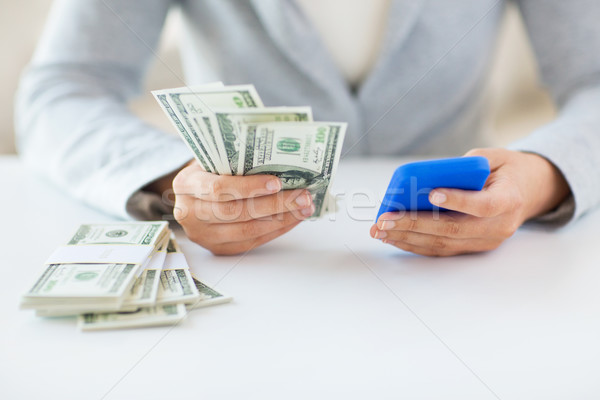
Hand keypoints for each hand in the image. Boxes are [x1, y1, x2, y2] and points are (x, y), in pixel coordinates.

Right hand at [171, 162, 313, 254]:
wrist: (194, 192)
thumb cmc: (210, 170)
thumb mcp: (215, 158)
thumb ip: (236, 160)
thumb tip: (281, 160)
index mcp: (186, 184)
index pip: (218, 188)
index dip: (249, 187)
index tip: (277, 182)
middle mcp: (189, 213)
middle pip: (235, 212)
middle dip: (274, 204)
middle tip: (302, 195)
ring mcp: (203, 235)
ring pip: (247, 230)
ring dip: (281, 219)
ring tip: (304, 207)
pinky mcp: (218, 248)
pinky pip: (252, 241)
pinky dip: (276, 230)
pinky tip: (293, 219)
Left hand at [370, 148, 569, 255]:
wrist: (528, 192)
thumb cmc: (507, 170)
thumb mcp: (495, 157)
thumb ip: (467, 165)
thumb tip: (429, 177)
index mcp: (509, 200)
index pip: (482, 206)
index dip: (457, 201)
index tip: (431, 194)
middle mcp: (499, 227)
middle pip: (453, 230)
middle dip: (414, 225)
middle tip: (384, 220)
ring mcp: (486, 241)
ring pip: (443, 244)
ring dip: (407, 238)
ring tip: (380, 230)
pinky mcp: (473, 247)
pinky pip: (441, 249)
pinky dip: (415, 243)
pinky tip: (393, 236)